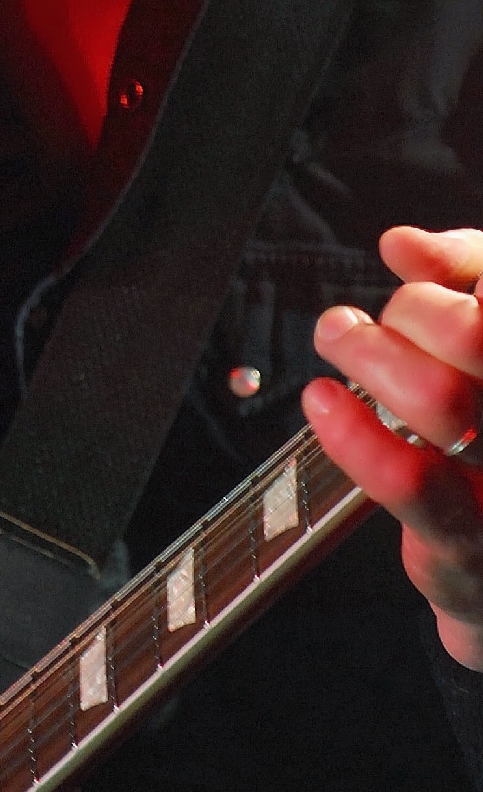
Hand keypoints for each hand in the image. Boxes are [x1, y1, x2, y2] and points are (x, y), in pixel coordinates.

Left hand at [303, 226, 482, 669]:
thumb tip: (401, 246)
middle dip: (404, 312)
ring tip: (336, 338)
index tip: (416, 292)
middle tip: (358, 321)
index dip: (446, 287)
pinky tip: (323, 402)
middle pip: (471, 337)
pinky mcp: (473, 544)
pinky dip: (354, 434)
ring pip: (440, 400)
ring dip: (366, 355)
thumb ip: (463, 271)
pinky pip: (411, 484)